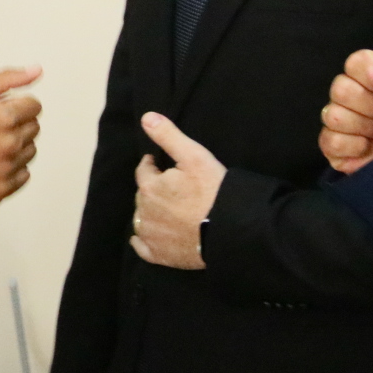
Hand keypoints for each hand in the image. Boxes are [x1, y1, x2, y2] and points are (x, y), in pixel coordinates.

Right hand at [0, 67, 42, 205]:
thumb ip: (8, 79)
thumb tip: (38, 70)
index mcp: (4, 118)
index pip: (34, 107)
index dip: (17, 106)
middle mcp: (9, 145)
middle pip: (34, 128)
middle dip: (16, 125)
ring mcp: (6, 169)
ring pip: (30, 152)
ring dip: (15, 147)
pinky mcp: (2, 189)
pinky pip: (23, 175)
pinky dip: (10, 170)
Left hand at [130, 113, 224, 269]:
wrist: (231, 231)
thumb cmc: (215, 191)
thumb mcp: (194, 157)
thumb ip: (168, 136)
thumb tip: (146, 117)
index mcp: (150, 187)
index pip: (144, 171)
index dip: (152, 165)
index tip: (159, 164)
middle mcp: (144, 212)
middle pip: (143, 195)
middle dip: (153, 188)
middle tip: (170, 188)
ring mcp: (150, 236)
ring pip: (141, 219)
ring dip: (149, 212)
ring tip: (165, 209)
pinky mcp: (159, 256)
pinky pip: (142, 247)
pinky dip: (144, 240)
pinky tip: (150, 236)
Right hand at [321, 50, 372, 174]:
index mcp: (364, 72)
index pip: (355, 62)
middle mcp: (344, 92)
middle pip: (340, 90)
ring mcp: (334, 118)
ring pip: (335, 117)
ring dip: (367, 128)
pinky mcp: (331, 144)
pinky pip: (333, 142)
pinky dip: (357, 147)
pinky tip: (368, 146)